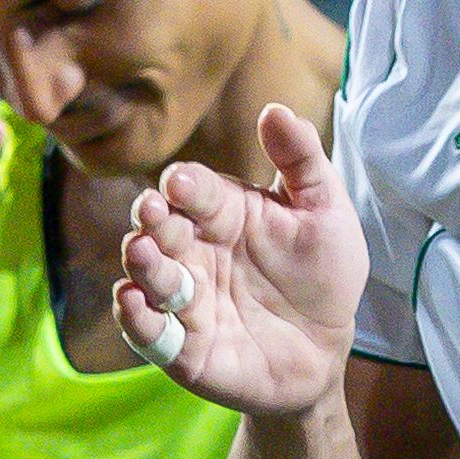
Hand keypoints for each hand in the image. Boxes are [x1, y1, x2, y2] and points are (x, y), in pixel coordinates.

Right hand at [113, 104, 362, 420]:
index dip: (185, 185)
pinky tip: (132, 301)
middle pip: (160, 229)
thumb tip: (276, 110)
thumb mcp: (324, 211)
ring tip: (144, 252)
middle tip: (152, 212)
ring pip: (149, 276)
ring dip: (142, 264)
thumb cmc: (322, 273)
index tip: (182, 182)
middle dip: (152, 219)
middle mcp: (195, 252)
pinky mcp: (183, 348)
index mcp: (222, 213)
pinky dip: (135, 318)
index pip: (193, 190)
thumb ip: (302, 160)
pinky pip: (150, 333)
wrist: (328, 347)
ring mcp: (186, 300)